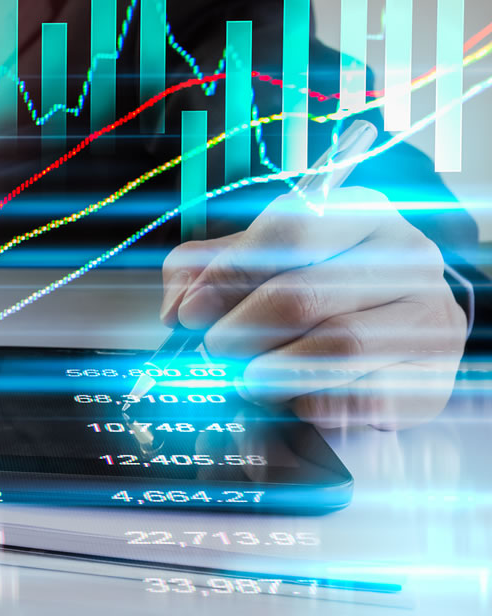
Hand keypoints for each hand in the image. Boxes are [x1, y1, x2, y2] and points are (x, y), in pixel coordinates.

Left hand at [159, 187, 466, 429]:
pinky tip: (299, 401)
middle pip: (302, 296)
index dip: (228, 276)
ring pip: (337, 347)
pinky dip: (319, 404)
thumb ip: (203, 271)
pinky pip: (370, 396)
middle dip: (239, 334)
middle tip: (217, 354)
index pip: (289, 229)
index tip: (191, 314)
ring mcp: (429, 312)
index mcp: (357, 212)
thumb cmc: (314, 286)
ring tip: (250, 381)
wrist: (395, 328)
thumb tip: (177, 309)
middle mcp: (405, 254)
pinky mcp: (438, 372)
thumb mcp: (255, 260)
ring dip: (273, 374)